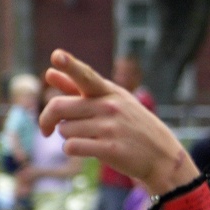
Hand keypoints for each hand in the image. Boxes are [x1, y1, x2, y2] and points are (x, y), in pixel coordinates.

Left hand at [39, 50, 196, 194]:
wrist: (161, 154)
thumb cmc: (132, 125)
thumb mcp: (112, 101)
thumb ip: (77, 88)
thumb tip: (49, 73)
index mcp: (109, 91)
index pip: (86, 75)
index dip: (70, 65)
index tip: (56, 55)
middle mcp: (109, 106)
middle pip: (58, 106)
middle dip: (48, 119)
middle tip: (47, 129)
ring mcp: (110, 127)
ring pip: (64, 130)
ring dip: (68, 136)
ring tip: (88, 137)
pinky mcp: (109, 149)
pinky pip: (72, 147)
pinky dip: (73, 149)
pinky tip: (87, 148)